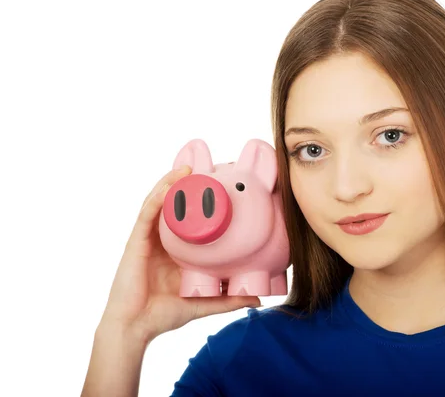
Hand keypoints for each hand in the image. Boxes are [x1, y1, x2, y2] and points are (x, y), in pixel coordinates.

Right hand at [98, 166, 260, 344]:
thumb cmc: (165, 314)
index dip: (201, 202)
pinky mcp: (136, 241)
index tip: (222, 187)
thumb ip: (228, 299)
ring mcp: (149, 238)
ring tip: (190, 168)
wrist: (135, 328)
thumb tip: (257, 298)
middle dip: (188, 185)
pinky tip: (170, 185)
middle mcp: (163, 239)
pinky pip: (147, 213)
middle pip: (174, 205)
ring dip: (172, 182)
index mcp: (177, 250)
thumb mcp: (203, 303)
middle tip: (208, 169)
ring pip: (159, 202)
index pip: (189, 219)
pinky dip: (158, 196)